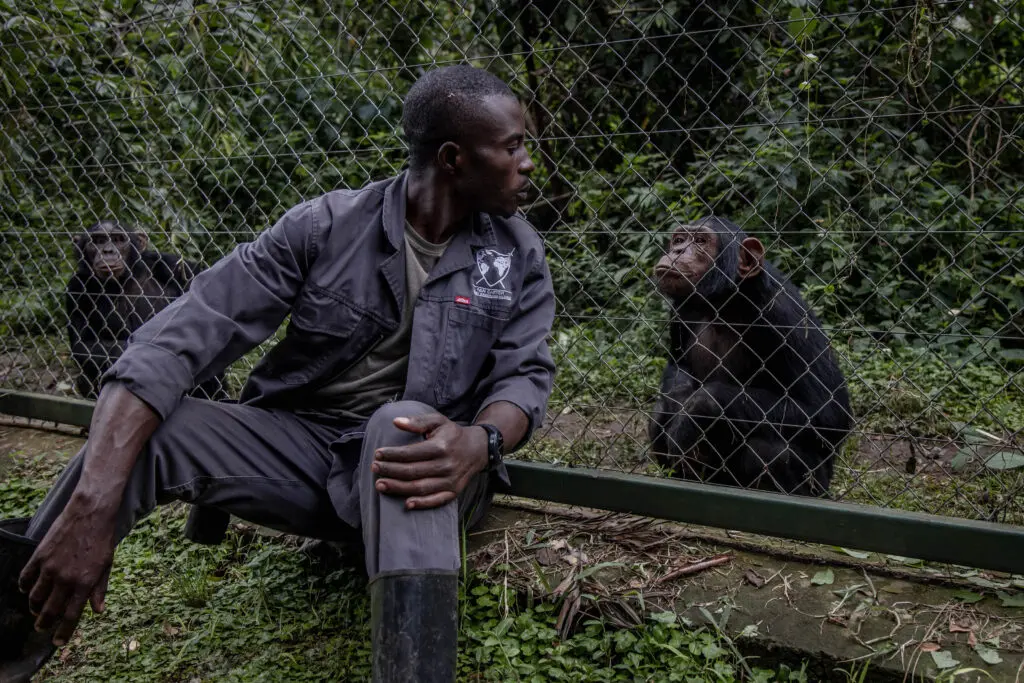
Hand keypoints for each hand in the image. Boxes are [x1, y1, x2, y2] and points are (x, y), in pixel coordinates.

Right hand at [18, 495, 117, 645]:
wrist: (90, 513)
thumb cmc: (102, 540)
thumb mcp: (107, 566)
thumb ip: (100, 589)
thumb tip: (98, 611)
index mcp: (85, 583)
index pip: (71, 616)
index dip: (63, 633)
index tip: (57, 642)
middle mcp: (66, 579)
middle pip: (50, 611)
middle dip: (44, 623)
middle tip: (42, 627)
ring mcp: (50, 568)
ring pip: (34, 598)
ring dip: (34, 608)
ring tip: (36, 610)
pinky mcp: (39, 557)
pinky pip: (25, 578)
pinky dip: (24, 587)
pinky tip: (26, 589)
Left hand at [371, 412, 488, 509]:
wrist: (477, 449)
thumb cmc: (452, 434)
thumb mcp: (438, 421)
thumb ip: (417, 422)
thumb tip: (396, 422)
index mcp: (440, 447)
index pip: (410, 453)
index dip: (392, 455)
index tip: (377, 454)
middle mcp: (446, 465)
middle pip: (412, 471)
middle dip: (390, 471)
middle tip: (374, 468)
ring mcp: (450, 480)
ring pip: (420, 487)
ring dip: (398, 488)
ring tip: (380, 485)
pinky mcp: (454, 491)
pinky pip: (436, 501)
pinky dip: (422, 504)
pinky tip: (406, 504)